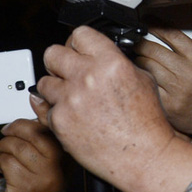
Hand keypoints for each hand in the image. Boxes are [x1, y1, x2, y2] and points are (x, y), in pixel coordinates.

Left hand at [0, 116, 65, 191]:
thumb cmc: (46, 181)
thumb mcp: (53, 153)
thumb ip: (46, 128)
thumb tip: (35, 98)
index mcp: (63, 151)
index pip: (48, 123)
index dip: (33, 113)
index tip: (24, 111)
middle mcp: (55, 163)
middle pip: (28, 133)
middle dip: (12, 131)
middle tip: (6, 136)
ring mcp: (39, 177)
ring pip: (14, 148)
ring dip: (3, 148)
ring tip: (4, 154)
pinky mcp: (23, 188)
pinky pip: (5, 163)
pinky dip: (0, 163)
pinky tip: (3, 167)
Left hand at [33, 26, 175, 191]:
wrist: (143, 157)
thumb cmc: (147, 124)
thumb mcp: (142, 80)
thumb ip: (116, 62)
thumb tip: (98, 56)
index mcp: (110, 62)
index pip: (80, 34)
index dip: (79, 43)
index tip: (78, 49)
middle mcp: (87, 77)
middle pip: (53, 53)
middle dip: (60, 62)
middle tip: (68, 72)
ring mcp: (70, 100)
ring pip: (44, 82)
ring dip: (55, 88)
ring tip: (72, 99)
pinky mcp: (59, 122)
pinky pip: (46, 109)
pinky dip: (58, 113)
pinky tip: (75, 119)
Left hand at [133, 19, 191, 151]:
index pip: (172, 35)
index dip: (156, 24)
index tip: (147, 20)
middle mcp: (189, 74)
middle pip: (154, 49)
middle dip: (141, 42)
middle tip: (137, 39)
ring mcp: (176, 90)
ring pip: (147, 65)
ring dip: (139, 58)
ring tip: (138, 56)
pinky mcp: (166, 104)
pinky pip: (146, 83)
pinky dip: (140, 76)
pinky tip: (141, 73)